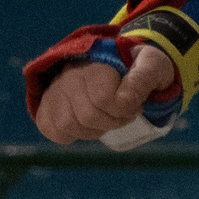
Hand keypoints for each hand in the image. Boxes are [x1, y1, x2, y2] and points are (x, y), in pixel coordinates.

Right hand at [34, 46, 173, 144]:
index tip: (135, 106)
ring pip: (67, 125)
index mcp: (97, 63)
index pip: (103, 99)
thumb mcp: (153, 66)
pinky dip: (70, 135)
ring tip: (104, 120)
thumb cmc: (140, 67)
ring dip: (92, 131)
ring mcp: (55, 89)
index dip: (124, 111)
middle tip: (122, 115)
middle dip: (112, 123)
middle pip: (87, 116)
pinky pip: (49, 128)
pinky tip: (85, 126)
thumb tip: (124, 101)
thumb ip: (142, 79)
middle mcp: (70, 74)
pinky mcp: (46, 104)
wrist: (124, 64)